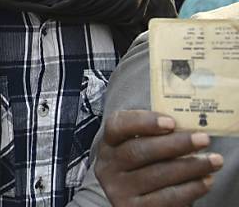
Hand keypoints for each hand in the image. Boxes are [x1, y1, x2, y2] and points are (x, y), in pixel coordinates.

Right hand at [94, 110, 221, 205]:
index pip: (116, 126)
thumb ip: (157, 134)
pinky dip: (189, 189)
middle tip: (202, 139)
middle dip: (174, 144)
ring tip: (213, 161)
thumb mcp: (141, 145)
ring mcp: (119, 189)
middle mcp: (108, 166)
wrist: (139, 198)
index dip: (143, 122)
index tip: (171, 123)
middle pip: (138, 151)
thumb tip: (188, 128)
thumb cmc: (146, 164)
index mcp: (108, 143)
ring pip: (155, 175)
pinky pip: (166, 198)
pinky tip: (205, 181)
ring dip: (189, 167)